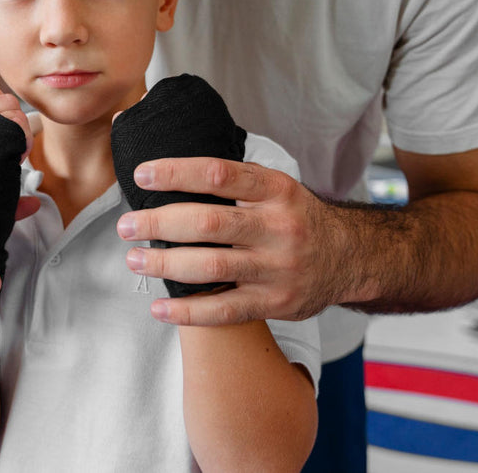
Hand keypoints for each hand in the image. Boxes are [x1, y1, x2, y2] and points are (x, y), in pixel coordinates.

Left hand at [116, 157, 356, 325]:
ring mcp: (277, 268)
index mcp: (276, 190)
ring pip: (212, 267)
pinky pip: (225, 310)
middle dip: (160, 223)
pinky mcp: (275, 303)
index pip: (219, 174)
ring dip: (166, 265)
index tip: (141, 175)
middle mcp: (279, 227)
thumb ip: (233, 178)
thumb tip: (169, 166)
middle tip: (127, 225)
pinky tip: (158, 308)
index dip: (176, 173)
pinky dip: (187, 311)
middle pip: (209, 222)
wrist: (350, 258)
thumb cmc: (296, 218)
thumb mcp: (277, 187)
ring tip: (135, 260)